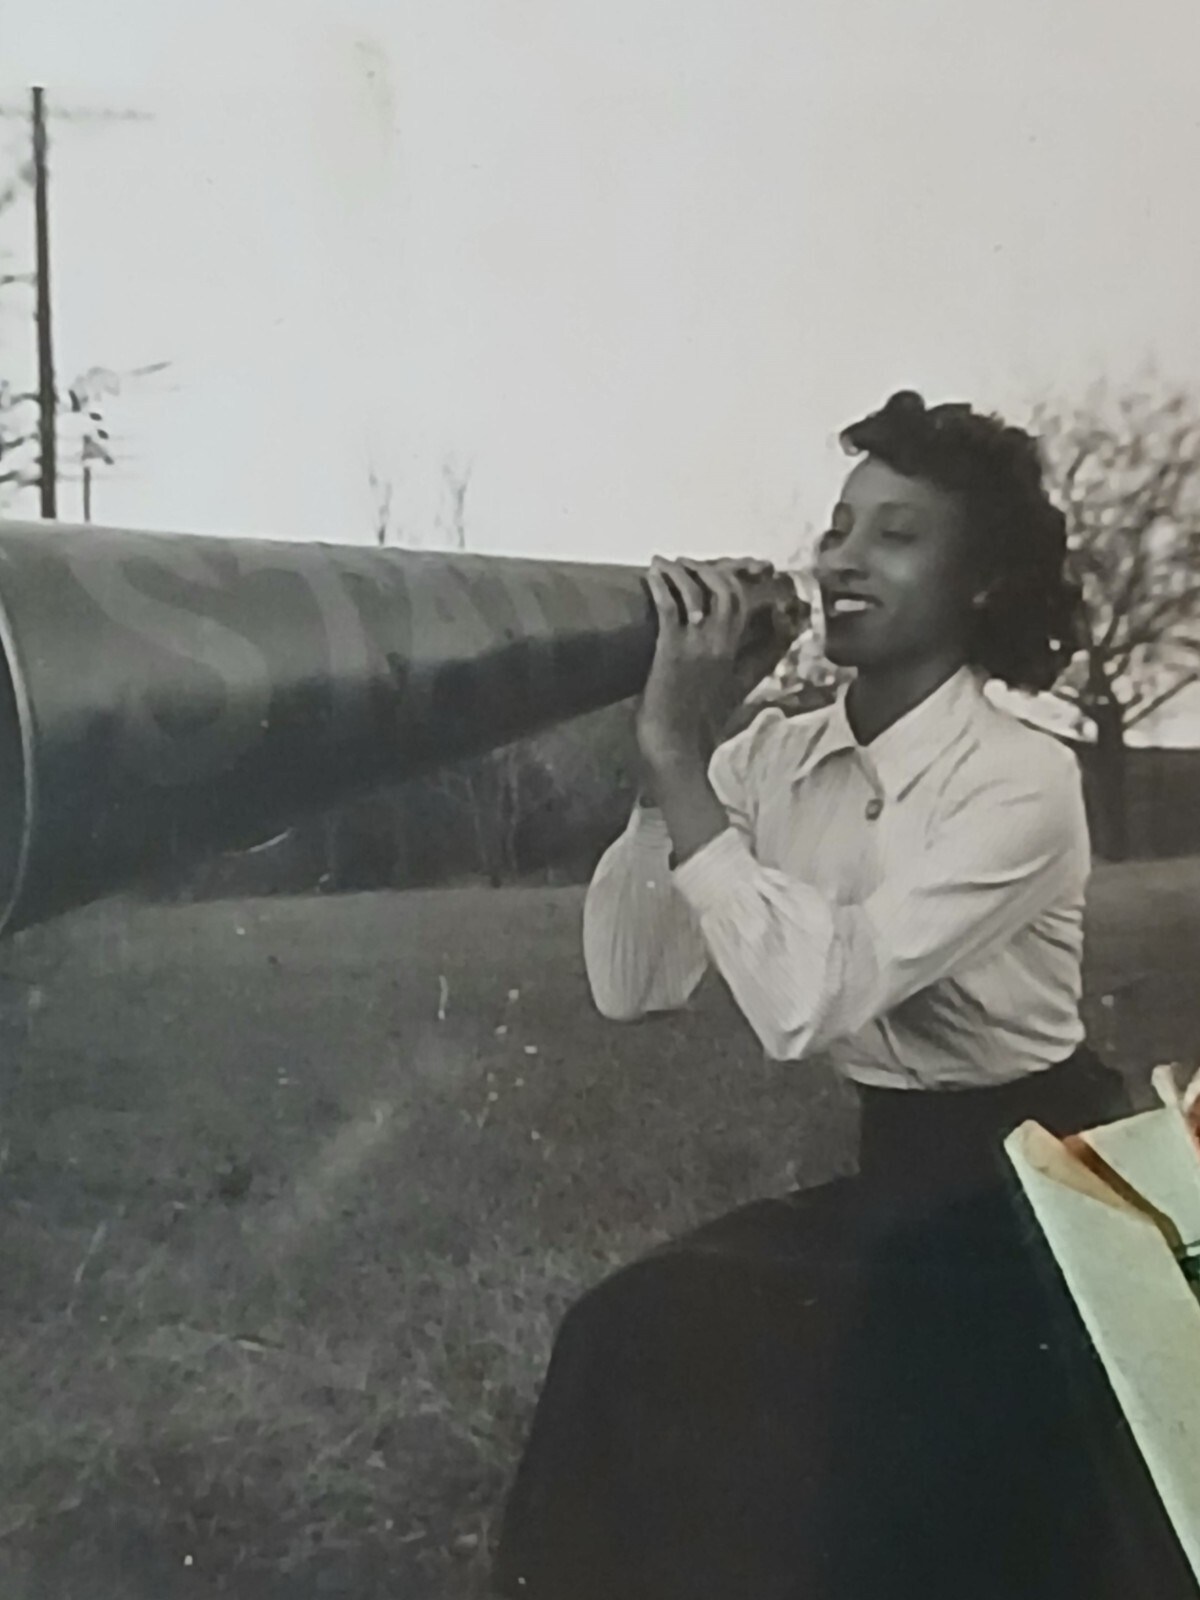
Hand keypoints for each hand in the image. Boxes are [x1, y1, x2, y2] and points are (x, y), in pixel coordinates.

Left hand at [635, 555, 801, 781]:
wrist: (676, 747)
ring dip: (681, 572)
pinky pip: (669, 607)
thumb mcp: (728, 692)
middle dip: (708, 569)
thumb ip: (743, 669)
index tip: (719, 568)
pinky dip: (661, 586)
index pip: (745, 605)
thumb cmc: (696, 727)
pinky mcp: (672, 650)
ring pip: (698, 592)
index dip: (736, 580)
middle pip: (727, 590)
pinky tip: (652, 576)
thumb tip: (743, 654)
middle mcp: (721, 644)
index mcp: (734, 653)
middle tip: (687, 563)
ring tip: (663, 563)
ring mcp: (697, 646)